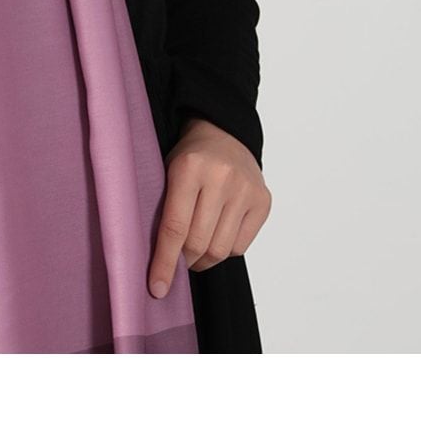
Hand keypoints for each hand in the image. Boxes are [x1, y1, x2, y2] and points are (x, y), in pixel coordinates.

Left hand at [148, 117, 271, 295]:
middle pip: (199, 243)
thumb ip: (164, 211)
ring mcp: (245, 189)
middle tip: (178, 259)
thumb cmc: (188, 158)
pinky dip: (224, 251)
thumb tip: (160, 265)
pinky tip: (216, 236)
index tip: (157, 289)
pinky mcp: (263, 201)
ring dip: (204, 260)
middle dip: (184, 261)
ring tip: (195, 252)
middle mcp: (221, 178)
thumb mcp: (166, 173)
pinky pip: (240, 246)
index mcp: (188, 168)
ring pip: (221, 250)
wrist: (223, 132)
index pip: (174, 228)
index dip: (164, 263)